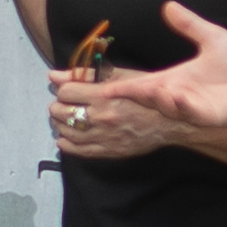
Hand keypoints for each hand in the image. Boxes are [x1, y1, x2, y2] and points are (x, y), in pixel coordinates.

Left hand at [50, 81, 173, 159]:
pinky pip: (77, 150)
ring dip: (60, 124)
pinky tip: (65, 137)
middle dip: (59, 106)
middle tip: (65, 104)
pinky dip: (66, 144)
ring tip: (66, 118)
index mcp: (104, 95)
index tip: (69, 90)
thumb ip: (86, 75)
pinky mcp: (108, 151)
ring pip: (65, 132)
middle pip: (61, 112)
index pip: (65, 92)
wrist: (172, 121)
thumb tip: (54, 76)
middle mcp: (101, 117)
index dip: (64, 89)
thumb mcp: (121, 76)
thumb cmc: (148, 94)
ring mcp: (103, 136)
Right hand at [88, 3, 226, 133]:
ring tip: (156, 88)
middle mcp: (178, 96)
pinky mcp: (208, 116)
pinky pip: (189, 112)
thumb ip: (189, 25)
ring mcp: (192, 108)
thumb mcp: (211, 38)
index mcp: (174, 80)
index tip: (100, 90)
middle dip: (130, 97)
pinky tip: (176, 94)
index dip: (120, 88)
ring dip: (158, 100)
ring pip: (166, 107)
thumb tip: (168, 5)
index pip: (141, 85)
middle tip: (114, 93)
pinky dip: (180, 105)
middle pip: (146, 99)